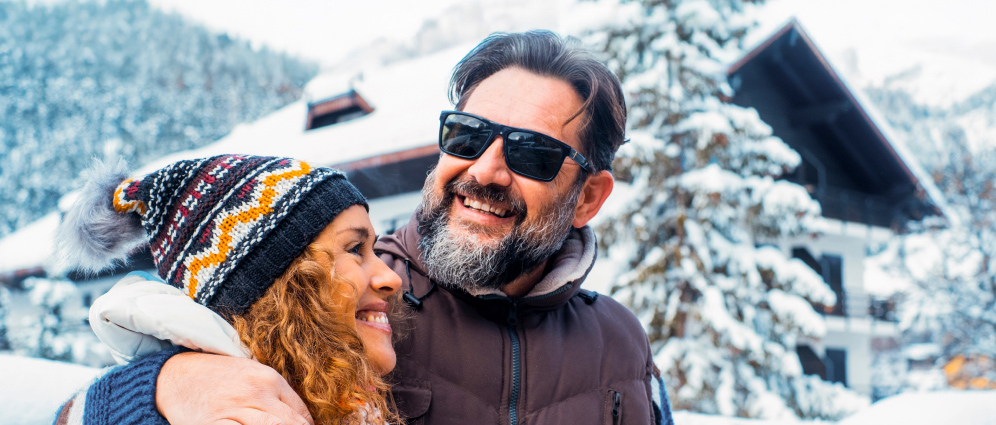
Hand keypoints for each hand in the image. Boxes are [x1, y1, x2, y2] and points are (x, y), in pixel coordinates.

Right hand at [156, 352, 313, 424]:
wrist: (175, 376)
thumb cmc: (218, 378)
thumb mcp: (252, 376)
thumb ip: (277, 395)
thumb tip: (304, 420)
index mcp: (269, 379)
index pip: (301, 414)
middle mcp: (256, 392)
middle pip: (291, 424)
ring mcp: (235, 408)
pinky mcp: (215, 423)